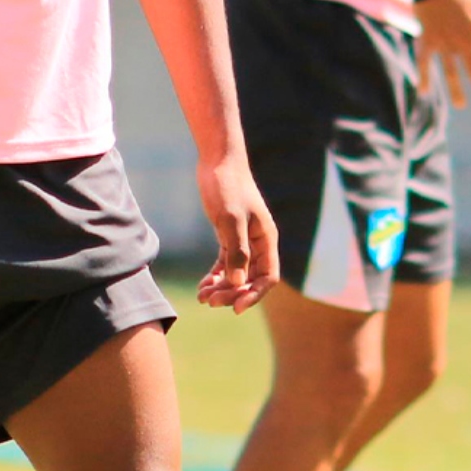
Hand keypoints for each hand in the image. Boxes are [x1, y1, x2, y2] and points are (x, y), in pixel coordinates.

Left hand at [194, 150, 277, 311]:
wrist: (218, 162)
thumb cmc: (227, 187)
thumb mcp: (230, 219)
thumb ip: (236, 250)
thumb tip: (238, 281)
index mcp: (267, 239)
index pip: (268, 277)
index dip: (254, 294)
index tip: (235, 308)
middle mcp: (259, 242)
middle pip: (251, 278)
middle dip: (232, 293)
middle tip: (209, 302)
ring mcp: (244, 239)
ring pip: (237, 272)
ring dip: (222, 287)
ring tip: (202, 298)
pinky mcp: (229, 235)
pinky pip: (225, 262)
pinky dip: (215, 275)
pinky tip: (202, 286)